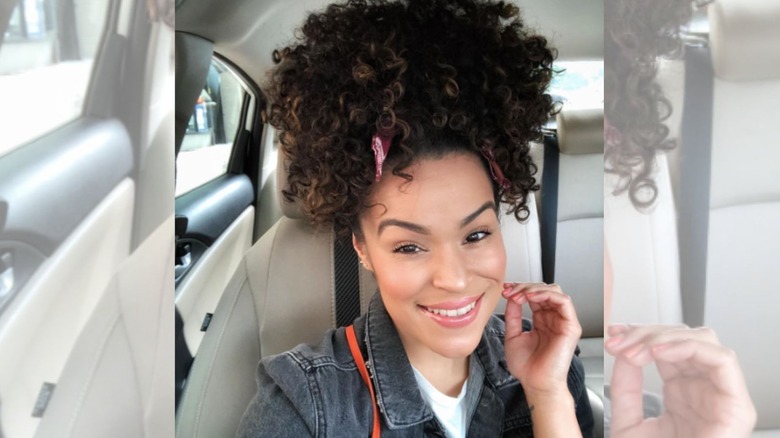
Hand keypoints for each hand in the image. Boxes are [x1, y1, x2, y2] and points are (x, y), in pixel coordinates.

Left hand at [502, 282, 581, 397]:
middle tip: (510, 292)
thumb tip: (511, 297)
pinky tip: (531, 297)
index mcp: (541, 320)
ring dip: (534, 289)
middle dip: (524, 287)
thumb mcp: (513, 335)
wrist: (535, 384)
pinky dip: (547, 295)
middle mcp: (553, 318)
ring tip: (519, 295)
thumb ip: (513, 316)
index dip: (520, 288)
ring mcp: (563, 322)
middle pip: (544, 289)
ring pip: (555, 291)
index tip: (505, 289)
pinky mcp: (571, 327)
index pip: (535, 295)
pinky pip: (564, 302)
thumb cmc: (526, 367)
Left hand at [606, 324, 756, 437]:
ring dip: (664, 338)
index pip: (668, 347)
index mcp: (681, 393)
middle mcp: (704, 390)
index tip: (613, 334)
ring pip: (705, 341)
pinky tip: (659, 352)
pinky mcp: (737, 406)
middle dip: (647, 333)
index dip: (640, 334)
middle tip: (618, 342)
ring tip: (634, 351)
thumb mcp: (629, 422)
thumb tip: (624, 353)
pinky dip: (689, 347)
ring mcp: (722, 396)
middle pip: (685, 337)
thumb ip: (626, 387)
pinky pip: (722, 360)